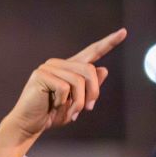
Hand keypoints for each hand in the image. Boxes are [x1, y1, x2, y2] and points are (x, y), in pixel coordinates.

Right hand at [0, 28, 126, 156]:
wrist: (31, 124)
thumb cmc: (54, 113)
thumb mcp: (78, 103)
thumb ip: (90, 87)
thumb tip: (103, 69)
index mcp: (71, 68)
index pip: (92, 52)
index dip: (108, 42)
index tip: (124, 32)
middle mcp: (60, 63)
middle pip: (89, 70)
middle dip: (93, 93)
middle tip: (88, 109)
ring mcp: (49, 67)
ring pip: (78, 80)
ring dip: (79, 101)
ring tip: (72, 112)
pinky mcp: (41, 74)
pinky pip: (64, 87)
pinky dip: (64, 102)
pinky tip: (56, 106)